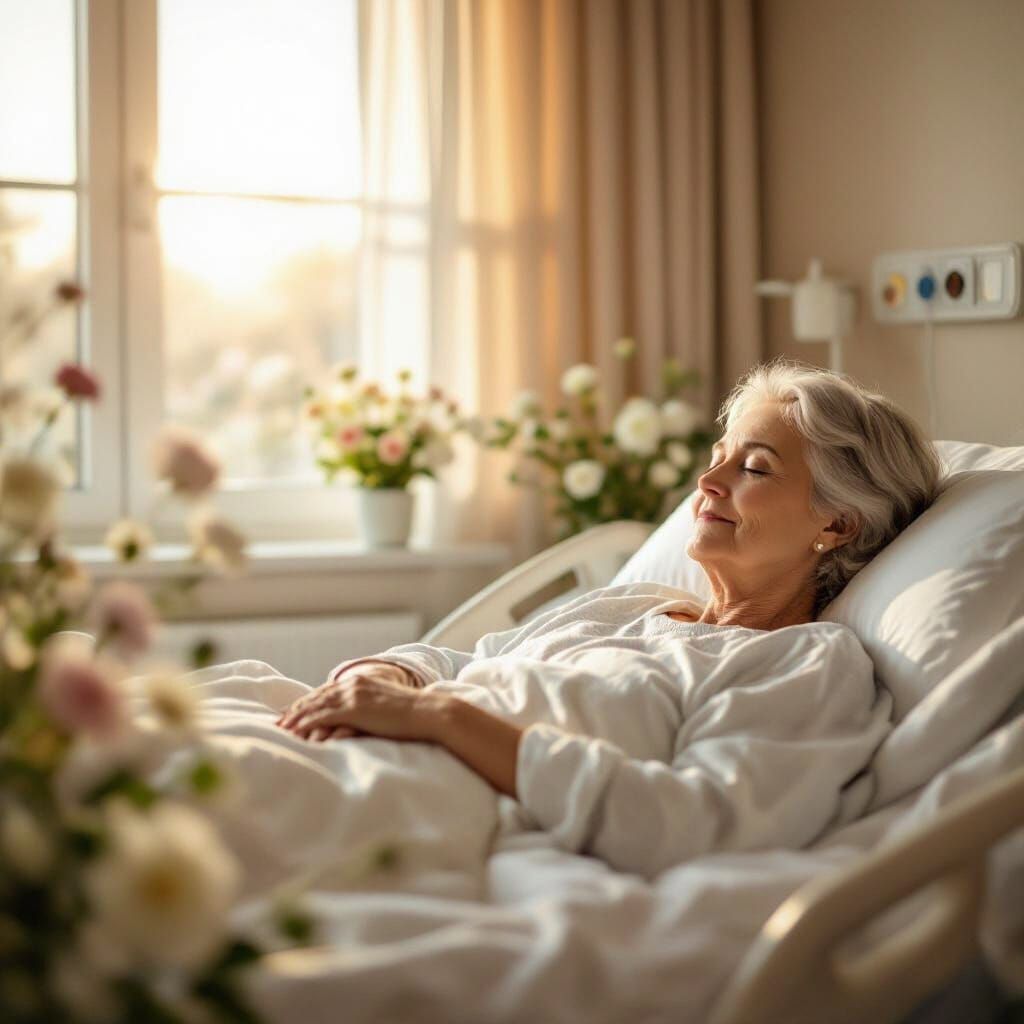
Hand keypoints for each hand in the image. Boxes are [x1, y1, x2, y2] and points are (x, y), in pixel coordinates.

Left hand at [277, 671, 446, 743]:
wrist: (426, 712)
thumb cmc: (412, 714)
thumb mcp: (387, 705)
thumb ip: (372, 707)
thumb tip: (364, 718)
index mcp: (361, 681)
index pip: (326, 691)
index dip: (308, 702)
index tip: (293, 712)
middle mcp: (353, 684)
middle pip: (316, 697)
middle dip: (296, 710)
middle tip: (279, 722)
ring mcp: (353, 695)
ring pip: (315, 706)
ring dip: (296, 718)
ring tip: (281, 730)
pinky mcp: (354, 709)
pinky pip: (322, 716)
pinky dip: (306, 724)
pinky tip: (295, 732)